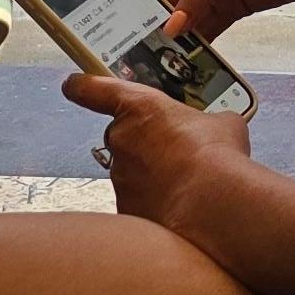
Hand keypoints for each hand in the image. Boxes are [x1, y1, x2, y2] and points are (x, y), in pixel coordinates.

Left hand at [63, 69, 250, 229]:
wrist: (212, 204)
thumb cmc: (215, 155)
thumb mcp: (222, 122)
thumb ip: (207, 120)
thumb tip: (216, 127)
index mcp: (140, 107)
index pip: (96, 90)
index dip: (82, 86)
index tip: (72, 84)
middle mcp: (121, 139)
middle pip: (122, 137)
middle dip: (143, 143)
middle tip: (174, 150)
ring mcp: (120, 177)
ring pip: (131, 173)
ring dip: (151, 176)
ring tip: (186, 182)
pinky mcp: (125, 210)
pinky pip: (137, 202)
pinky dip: (154, 204)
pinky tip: (180, 206)